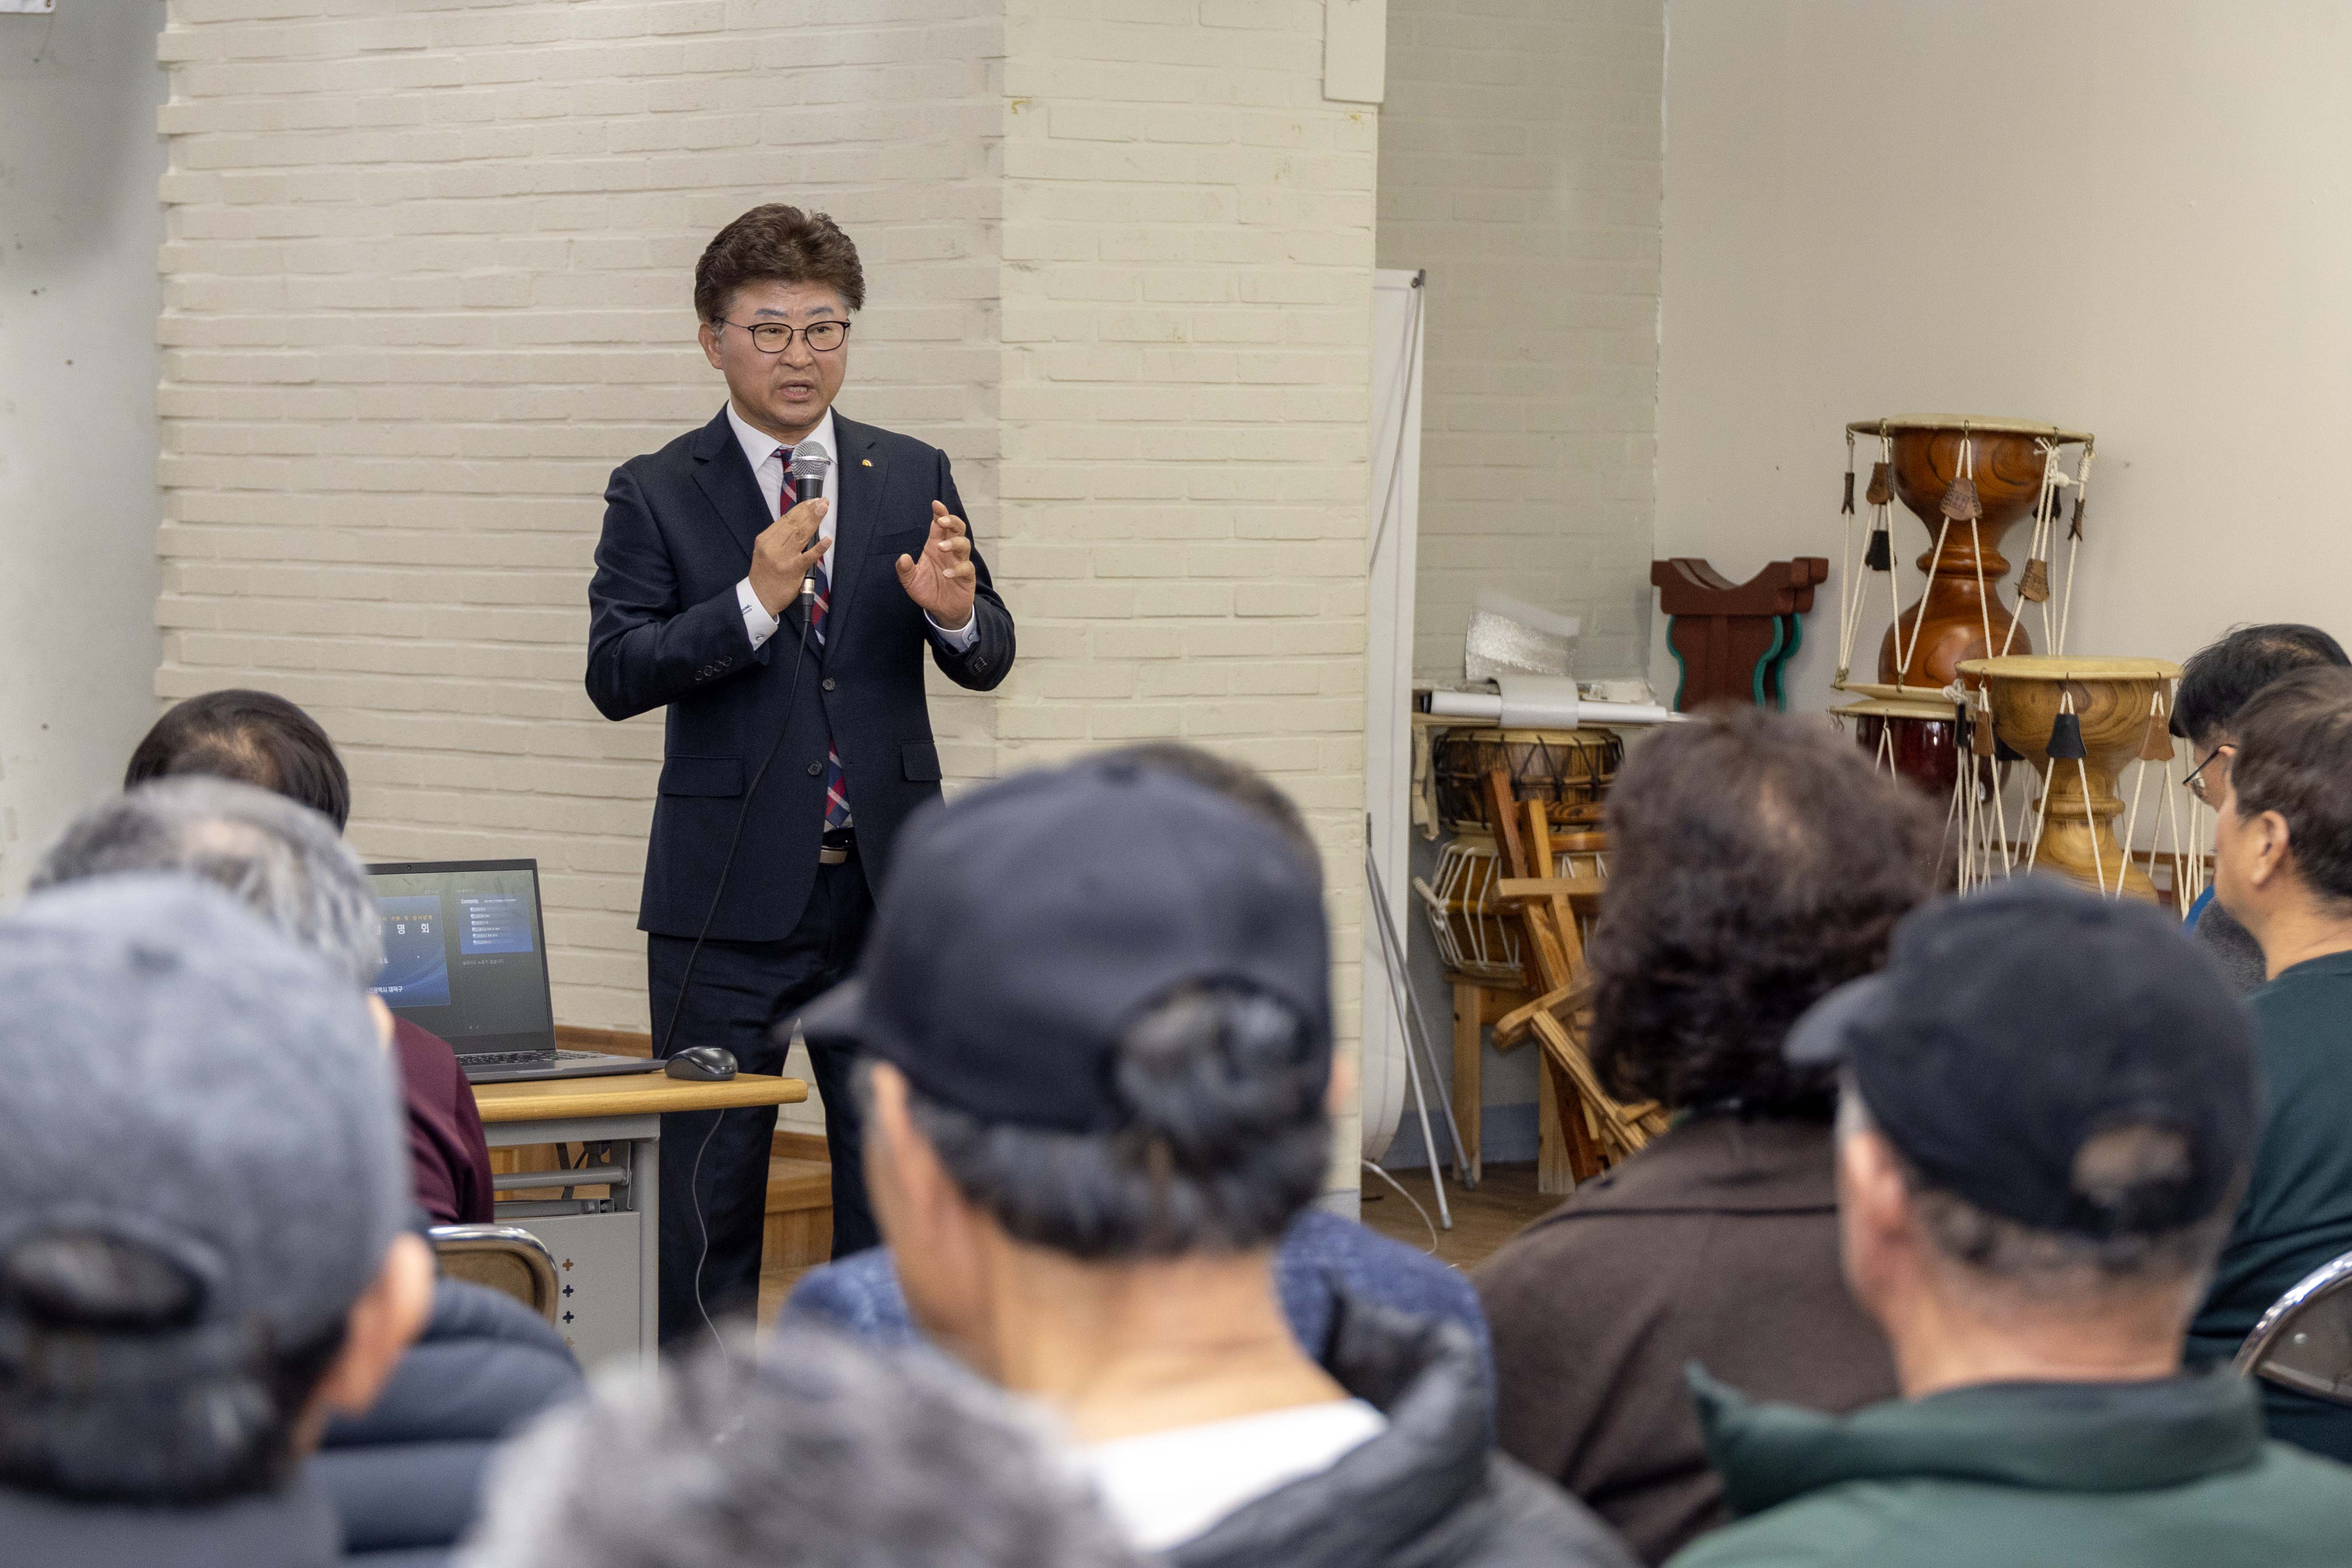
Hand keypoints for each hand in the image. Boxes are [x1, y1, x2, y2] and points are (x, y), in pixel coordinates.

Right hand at [748, 497, 829, 615]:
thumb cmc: (765, 573)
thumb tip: (798, 521)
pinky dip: (818, 548)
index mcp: (765, 540)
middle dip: (809, 510)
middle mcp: (773, 547)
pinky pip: (808, 557)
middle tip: (822, 501)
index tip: (812, 501)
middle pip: (793, 524)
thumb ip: (778, 537)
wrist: (760, 597)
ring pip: (800, 535)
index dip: (801, 508)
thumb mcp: (764, 551)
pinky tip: (827, 539)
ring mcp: (783, 559)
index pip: (785, 519)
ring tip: (824, 509)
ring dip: (814, 520)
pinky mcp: (793, 571)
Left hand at [895, 501, 976, 628]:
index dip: (940, 513)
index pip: (939, 525)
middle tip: (942, 522)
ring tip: (942, 547)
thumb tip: (902, 558)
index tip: (936, 504)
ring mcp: (960, 562)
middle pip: (957, 528)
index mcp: (935, 545)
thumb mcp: (910, 581)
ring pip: (964, 544)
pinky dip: (957, 569)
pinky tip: (946, 573)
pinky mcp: (967, 577)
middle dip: (951, 521)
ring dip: (954, 543)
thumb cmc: (927, 590)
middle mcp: (949, 551)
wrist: (942, 610)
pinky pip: (966, 568)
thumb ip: (904, 570)